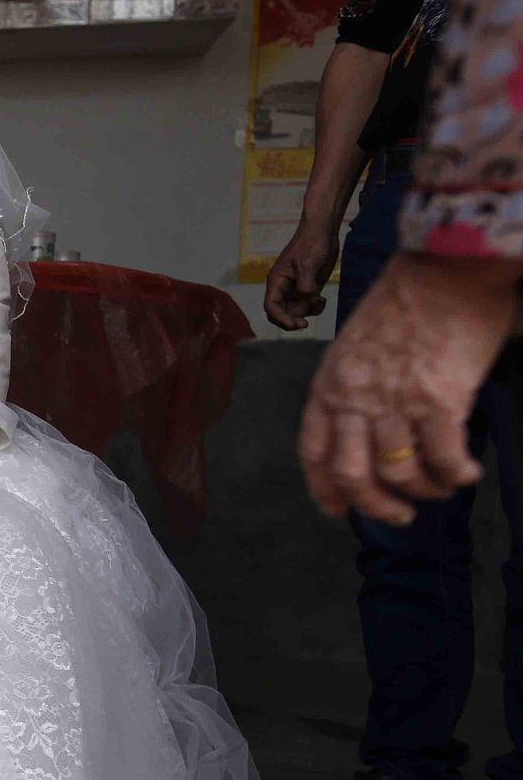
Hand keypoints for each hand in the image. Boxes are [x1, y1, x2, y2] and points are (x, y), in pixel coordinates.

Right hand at [264, 220, 342, 331]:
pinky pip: (308, 305)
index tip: (295, 324)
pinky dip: (315, 307)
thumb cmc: (311, 244)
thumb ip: (306, 284)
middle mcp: (284, 288)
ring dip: (306, 312)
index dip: (280, 318)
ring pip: (296, 311)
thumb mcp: (308, 264)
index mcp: (277, 281)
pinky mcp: (308, 288)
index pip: (271, 306)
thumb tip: (307, 298)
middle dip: (292, 319)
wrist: (323, 232)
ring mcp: (296, 289)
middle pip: (281, 312)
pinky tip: (322, 299)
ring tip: (319, 302)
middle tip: (306, 323)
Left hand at [297, 252, 522, 524]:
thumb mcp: (355, 345)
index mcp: (329, 385)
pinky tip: (466, 473)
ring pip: (399, 470)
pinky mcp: (440, 398)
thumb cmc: (406, 299)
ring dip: (423, 490)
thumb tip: (368, 427)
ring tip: (440, 487)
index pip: (314, 453)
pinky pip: (444, 457)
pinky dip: (455, 474)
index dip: (323, 489)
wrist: (445, 264)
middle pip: (352, 473)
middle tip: (398, 515)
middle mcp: (354, 397)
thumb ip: (353, 386)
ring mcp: (396, 400)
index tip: (338, 509)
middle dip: (374, 504)